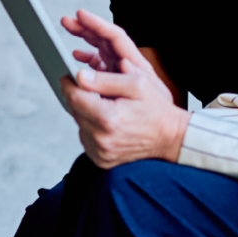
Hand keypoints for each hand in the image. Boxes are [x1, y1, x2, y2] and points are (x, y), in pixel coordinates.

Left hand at [59, 10, 189, 167]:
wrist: (169, 137)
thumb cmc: (156, 110)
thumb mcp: (136, 84)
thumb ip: (105, 79)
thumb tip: (80, 76)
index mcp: (108, 118)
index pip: (74, 98)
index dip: (69, 84)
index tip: (68, 77)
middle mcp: (101, 139)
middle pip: (74, 111)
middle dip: (80, 98)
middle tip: (92, 89)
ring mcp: (101, 152)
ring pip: (79, 125)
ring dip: (86, 114)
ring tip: (106, 108)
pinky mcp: (101, 160)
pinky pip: (86, 139)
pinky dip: (92, 129)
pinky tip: (108, 123)